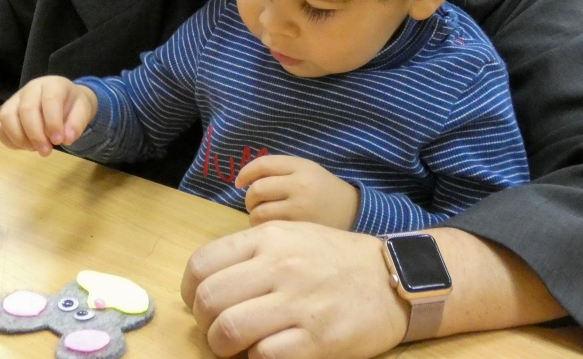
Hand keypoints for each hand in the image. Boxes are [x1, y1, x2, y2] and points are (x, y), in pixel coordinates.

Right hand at [0, 76, 97, 155]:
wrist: (64, 100)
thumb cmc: (72, 105)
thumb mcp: (84, 110)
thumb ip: (78, 123)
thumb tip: (67, 138)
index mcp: (53, 84)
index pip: (50, 99)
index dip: (53, 122)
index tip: (59, 141)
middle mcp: (31, 88)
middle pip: (26, 109)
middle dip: (36, 135)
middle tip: (47, 151)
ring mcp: (15, 99)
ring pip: (7, 117)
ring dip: (20, 138)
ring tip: (34, 149)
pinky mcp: (6, 112)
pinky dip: (9, 141)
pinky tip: (25, 147)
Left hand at [182, 221, 406, 357]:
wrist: (393, 278)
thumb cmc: (334, 258)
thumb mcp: (291, 236)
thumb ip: (250, 254)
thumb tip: (208, 283)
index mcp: (268, 237)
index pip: (202, 263)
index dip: (190, 291)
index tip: (199, 304)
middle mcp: (279, 266)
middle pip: (208, 300)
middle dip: (204, 323)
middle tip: (218, 330)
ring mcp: (298, 303)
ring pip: (227, 331)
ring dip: (223, 347)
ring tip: (237, 346)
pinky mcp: (317, 339)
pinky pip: (263, 356)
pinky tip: (269, 352)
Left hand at [235, 155, 359, 229]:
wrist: (354, 213)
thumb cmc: (323, 191)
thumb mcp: (306, 171)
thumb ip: (279, 172)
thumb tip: (245, 181)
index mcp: (301, 166)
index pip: (263, 165)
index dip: (245, 173)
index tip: (239, 182)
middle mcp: (300, 186)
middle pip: (257, 190)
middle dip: (249, 199)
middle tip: (254, 204)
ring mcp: (300, 210)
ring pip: (259, 213)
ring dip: (254, 216)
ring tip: (263, 217)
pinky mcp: (300, 231)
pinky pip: (269, 230)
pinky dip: (263, 230)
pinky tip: (272, 229)